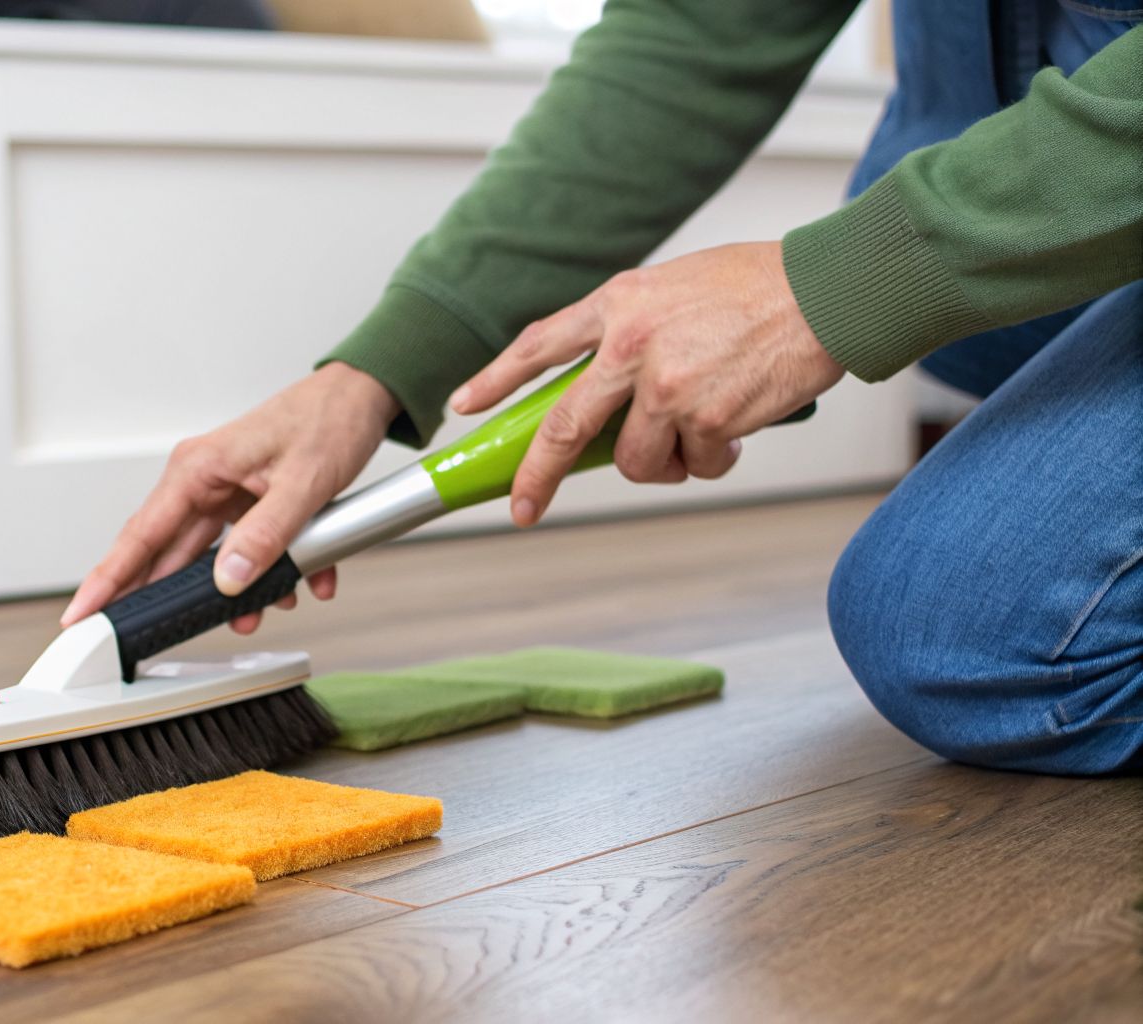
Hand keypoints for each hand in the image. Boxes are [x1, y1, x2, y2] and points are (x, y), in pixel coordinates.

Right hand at [61, 362, 397, 633]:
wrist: (362, 397)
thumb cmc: (329, 420)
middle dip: (177, 598)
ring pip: (214, 559)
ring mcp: (226, 493)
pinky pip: (248, 549)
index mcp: (198, 469)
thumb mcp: (302, 484)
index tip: (81, 614)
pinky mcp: (249, 503)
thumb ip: (265, 536)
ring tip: (263, 610)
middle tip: (156, 635)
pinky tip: (303, 582)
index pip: (140, 535)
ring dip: (239, 588)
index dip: (108, 580)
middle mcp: (202, 481)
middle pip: (169, 555)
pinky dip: (274, 570)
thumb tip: (228, 581)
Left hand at [449, 241, 842, 526]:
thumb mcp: (676, 286)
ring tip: (699, 431)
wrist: (828, 290)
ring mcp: (665, 386)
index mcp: (618, 303)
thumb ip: (634, 328)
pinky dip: (715, 456)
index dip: (496, 379)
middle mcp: (630, 346)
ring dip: (664, 462)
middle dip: (537, 476)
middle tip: (522, 508)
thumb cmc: (759, 286)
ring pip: (636, 461)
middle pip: (563, 427)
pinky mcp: (705, 420)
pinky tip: (738, 423)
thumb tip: (607, 389)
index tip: (465, 405)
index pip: (539, 346)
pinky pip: (694, 464)